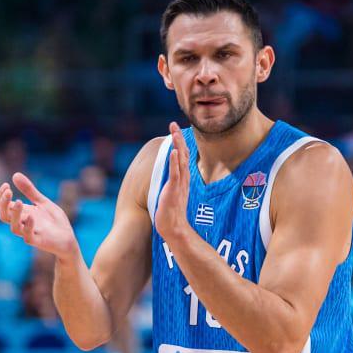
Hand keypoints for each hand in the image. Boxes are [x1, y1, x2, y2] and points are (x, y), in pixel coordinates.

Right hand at [0, 173, 77, 259]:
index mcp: (21, 214)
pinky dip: (28, 227)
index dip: (1, 196)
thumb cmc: (54, 221)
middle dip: (3, 204)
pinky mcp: (39, 241)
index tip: (6, 185)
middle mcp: (23, 224)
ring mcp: (30, 233)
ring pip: (14, 228)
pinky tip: (31, 216)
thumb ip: (30, 191)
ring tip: (19, 201)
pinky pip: (28, 237)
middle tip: (9, 191)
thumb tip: (15, 174)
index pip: (3, 207)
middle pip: (4, 216)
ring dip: (15, 215)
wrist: (68, 239)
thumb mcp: (43, 202)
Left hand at [154, 122, 191, 241]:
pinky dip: (175, 162)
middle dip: (179, 139)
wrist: (175, 229)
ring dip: (178, 145)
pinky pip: (176, 174)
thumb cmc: (172, 214)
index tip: (176, 131)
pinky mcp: (174, 190)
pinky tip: (174, 151)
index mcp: (183, 180)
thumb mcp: (172, 194)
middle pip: (184, 155)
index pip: (183, 158)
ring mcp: (180, 184)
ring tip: (175, 131)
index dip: (180, 144)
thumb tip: (168, 179)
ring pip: (181, 161)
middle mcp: (183, 180)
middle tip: (174, 124)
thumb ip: (172, 185)